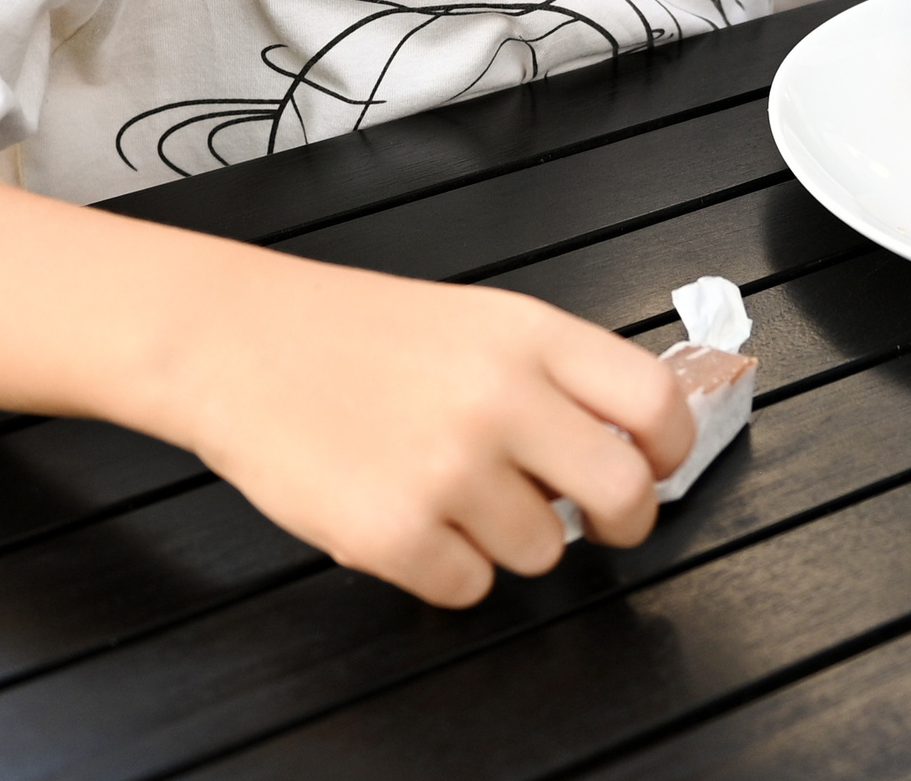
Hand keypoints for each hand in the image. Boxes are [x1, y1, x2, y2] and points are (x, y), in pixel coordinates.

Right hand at [158, 258, 694, 607]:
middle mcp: (500, 398)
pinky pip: (469, 587)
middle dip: (622, 520)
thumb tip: (628, 443)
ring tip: (450, 487)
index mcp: (528, 335)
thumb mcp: (476, 322)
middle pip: (625, 494)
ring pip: (545, 552)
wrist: (239, 342)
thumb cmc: (355, 333)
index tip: (657, 464)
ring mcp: (449, 469)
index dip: (670, 449)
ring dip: (509, 536)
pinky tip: (407, 513)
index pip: (652, 402)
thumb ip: (554, 374)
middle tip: (594, 516)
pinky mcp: (395, 534)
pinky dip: (444, 566)